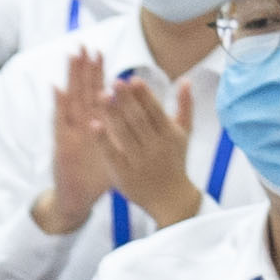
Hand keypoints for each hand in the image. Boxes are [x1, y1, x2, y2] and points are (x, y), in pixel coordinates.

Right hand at [37, 59, 116, 235]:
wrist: (76, 200)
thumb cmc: (96, 177)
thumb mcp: (114, 153)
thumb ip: (123, 135)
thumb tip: (141, 122)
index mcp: (93, 125)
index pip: (95, 93)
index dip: (97, 74)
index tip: (100, 52)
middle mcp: (80, 125)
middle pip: (81, 92)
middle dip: (83, 69)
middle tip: (84, 45)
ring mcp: (70, 133)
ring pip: (70, 100)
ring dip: (71, 78)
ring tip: (72, 57)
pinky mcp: (62, 145)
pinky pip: (60, 123)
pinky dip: (58, 106)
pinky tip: (57, 88)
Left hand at [97, 69, 205, 226]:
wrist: (171, 200)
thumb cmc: (175, 161)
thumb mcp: (184, 134)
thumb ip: (185, 106)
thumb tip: (186, 80)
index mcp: (170, 135)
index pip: (155, 111)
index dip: (144, 95)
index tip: (133, 79)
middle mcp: (155, 147)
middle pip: (139, 120)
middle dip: (127, 100)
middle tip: (115, 82)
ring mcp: (139, 161)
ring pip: (125, 134)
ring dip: (113, 113)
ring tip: (102, 94)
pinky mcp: (124, 174)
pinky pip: (112, 154)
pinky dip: (103, 139)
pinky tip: (93, 124)